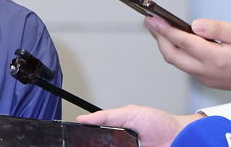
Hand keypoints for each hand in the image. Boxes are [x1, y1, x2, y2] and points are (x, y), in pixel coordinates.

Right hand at [76, 105, 201, 146]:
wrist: (181, 137)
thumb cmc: (160, 122)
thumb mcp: (129, 113)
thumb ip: (106, 116)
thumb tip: (83, 118)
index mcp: (116, 132)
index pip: (95, 136)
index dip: (85, 138)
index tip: (76, 138)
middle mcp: (120, 145)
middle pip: (100, 146)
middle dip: (92, 145)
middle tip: (85, 144)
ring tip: (105, 145)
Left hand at [145, 16, 230, 88]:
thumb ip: (219, 29)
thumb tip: (195, 25)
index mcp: (217, 59)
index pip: (182, 42)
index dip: (164, 29)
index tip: (151, 18)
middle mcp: (209, 72)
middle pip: (172, 55)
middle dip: (158, 37)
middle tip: (149, 21)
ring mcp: (207, 79)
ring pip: (178, 62)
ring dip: (166, 45)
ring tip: (158, 28)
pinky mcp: (209, 81)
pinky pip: (186, 66)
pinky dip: (177, 52)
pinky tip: (176, 41)